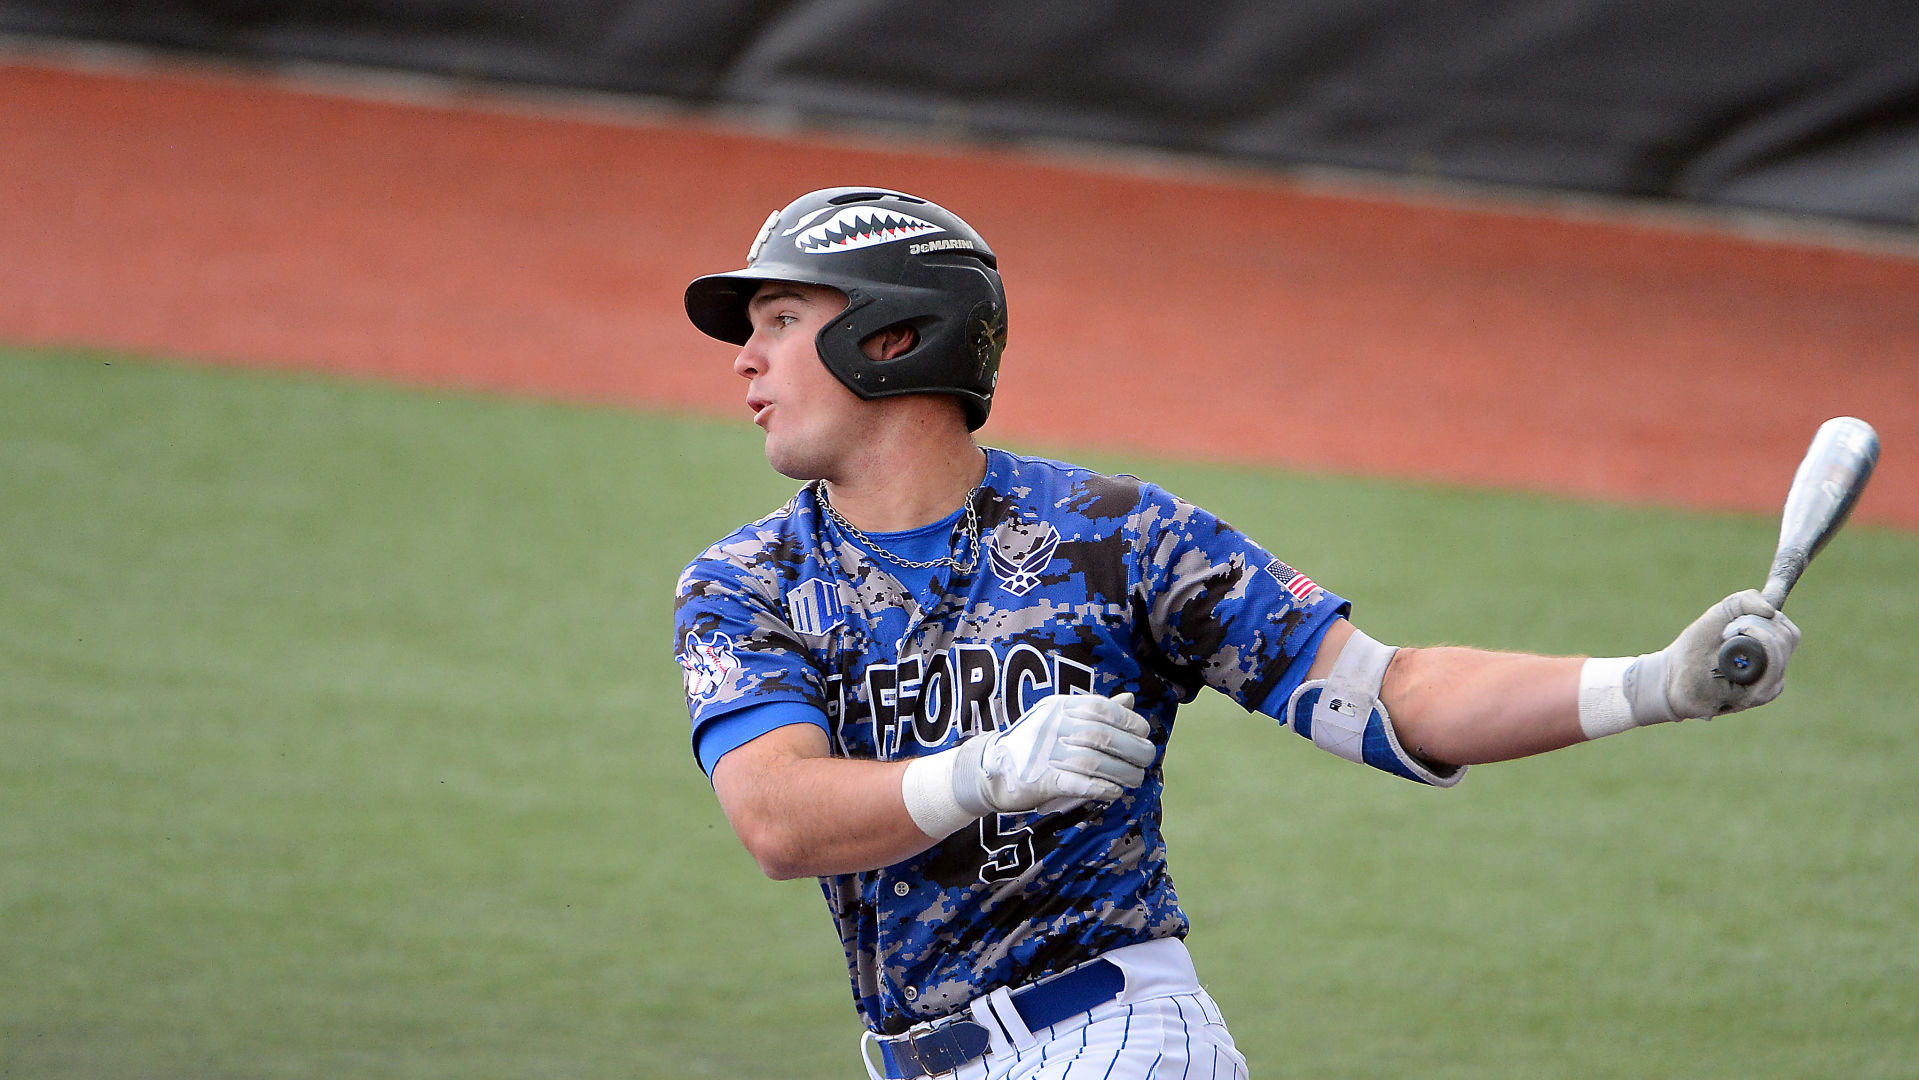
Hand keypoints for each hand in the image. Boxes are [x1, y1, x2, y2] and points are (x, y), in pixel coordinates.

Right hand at [951, 693, 1155, 814]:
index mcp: (1061, 707)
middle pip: (1103, 736)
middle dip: (1133, 749)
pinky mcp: (1039, 779)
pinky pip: (1076, 783)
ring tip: (1135, 779)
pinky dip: (1100, 788)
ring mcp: (1045, 752)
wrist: (991, 767)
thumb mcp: (1062, 717)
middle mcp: (1053, 726)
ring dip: (1122, 773)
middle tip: (1147, 760)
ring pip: (1094, 762)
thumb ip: (1096, 711)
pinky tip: (1114, 792)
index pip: (1103, 708)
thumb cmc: (1035, 741)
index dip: (1130, 721)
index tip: (1144, 734)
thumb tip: (1130, 699)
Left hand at [1627, 590, 1801, 721]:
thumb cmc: (1696, 647)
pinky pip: (1772, 670)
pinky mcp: (1758, 696)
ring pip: (1780, 651)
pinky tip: (1731, 653)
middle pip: (1788, 637)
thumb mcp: (1720, 615)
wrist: (1672, 673)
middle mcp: (1773, 669)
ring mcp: (1768, 684)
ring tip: (1725, 639)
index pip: (1789, 631)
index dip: (1772, 617)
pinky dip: (1755, 650)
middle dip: (1757, 623)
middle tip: (1726, 630)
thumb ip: (1744, 601)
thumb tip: (1772, 610)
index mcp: (1768, 651)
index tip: (1740, 619)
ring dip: (1754, 634)